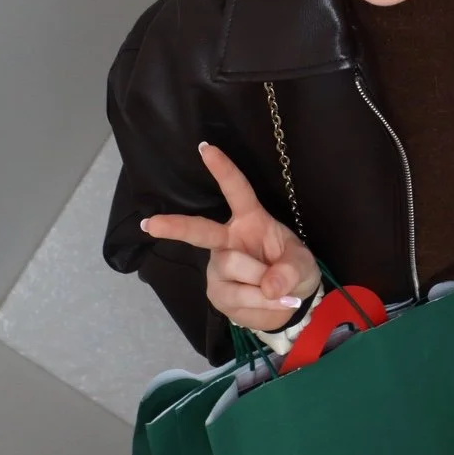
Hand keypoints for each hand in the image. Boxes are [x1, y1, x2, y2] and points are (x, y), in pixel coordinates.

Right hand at [140, 143, 320, 329]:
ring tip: (275, 291)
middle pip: (200, 231)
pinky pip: (237, 298)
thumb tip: (269, 287)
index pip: (237, 191)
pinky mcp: (216, 292)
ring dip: (262, 286)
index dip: (223, 170)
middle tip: (151, 224)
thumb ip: (290, 271)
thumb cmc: (293, 269)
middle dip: (174, 226)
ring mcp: (218, 267)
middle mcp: (227, 240)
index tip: (205, 148)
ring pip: (233, 270)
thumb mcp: (302, 264)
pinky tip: (264, 304)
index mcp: (250, 219)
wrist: (290, 304)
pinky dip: (259, 306)